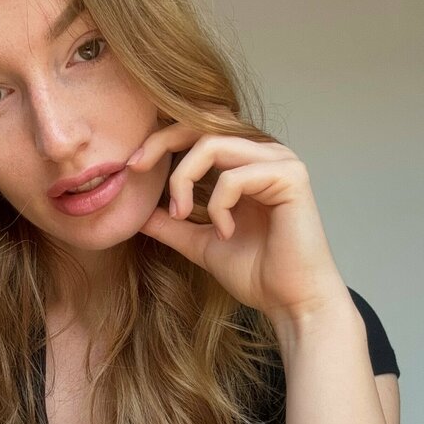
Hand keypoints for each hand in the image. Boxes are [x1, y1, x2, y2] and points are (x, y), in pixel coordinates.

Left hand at [129, 109, 349, 326]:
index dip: (161, 138)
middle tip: (136, 167)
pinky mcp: (290, 176)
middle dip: (162, 140)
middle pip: (202, 121)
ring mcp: (280, 160)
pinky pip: (234, 176)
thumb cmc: (257, 273)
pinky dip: (218, 206)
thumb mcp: (200, 242)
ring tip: (183, 215)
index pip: (198, 127)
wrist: (290, 302)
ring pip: (212, 144)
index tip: (132, 167)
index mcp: (246, 160)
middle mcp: (264, 152)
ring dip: (184, 179)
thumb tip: (136, 213)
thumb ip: (172, 223)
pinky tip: (225, 233)